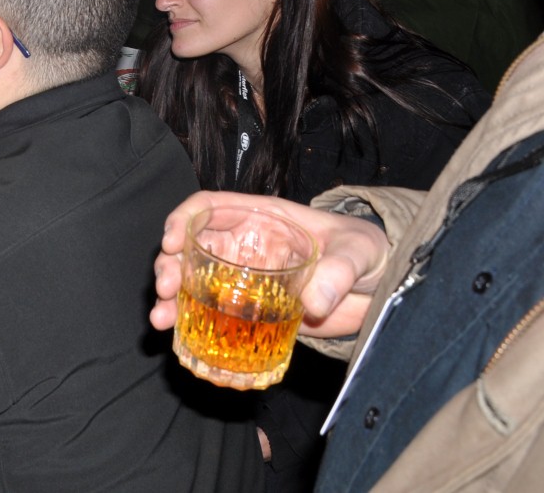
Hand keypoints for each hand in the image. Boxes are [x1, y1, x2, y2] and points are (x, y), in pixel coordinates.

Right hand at [148, 191, 392, 339]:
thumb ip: (339, 271)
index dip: (184, 219)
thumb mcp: (358, 251)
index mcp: (262, 217)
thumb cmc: (365, 252)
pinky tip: (179, 337)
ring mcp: (245, 279)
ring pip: (194, 281)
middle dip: (169, 265)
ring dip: (172, 298)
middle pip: (191, 247)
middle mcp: (245, 245)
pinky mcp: (252, 311)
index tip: (171, 241)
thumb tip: (315, 302)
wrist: (380, 288)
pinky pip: (214, 314)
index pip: (210, 207)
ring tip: (162, 319)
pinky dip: (192, 325)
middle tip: (165, 290)